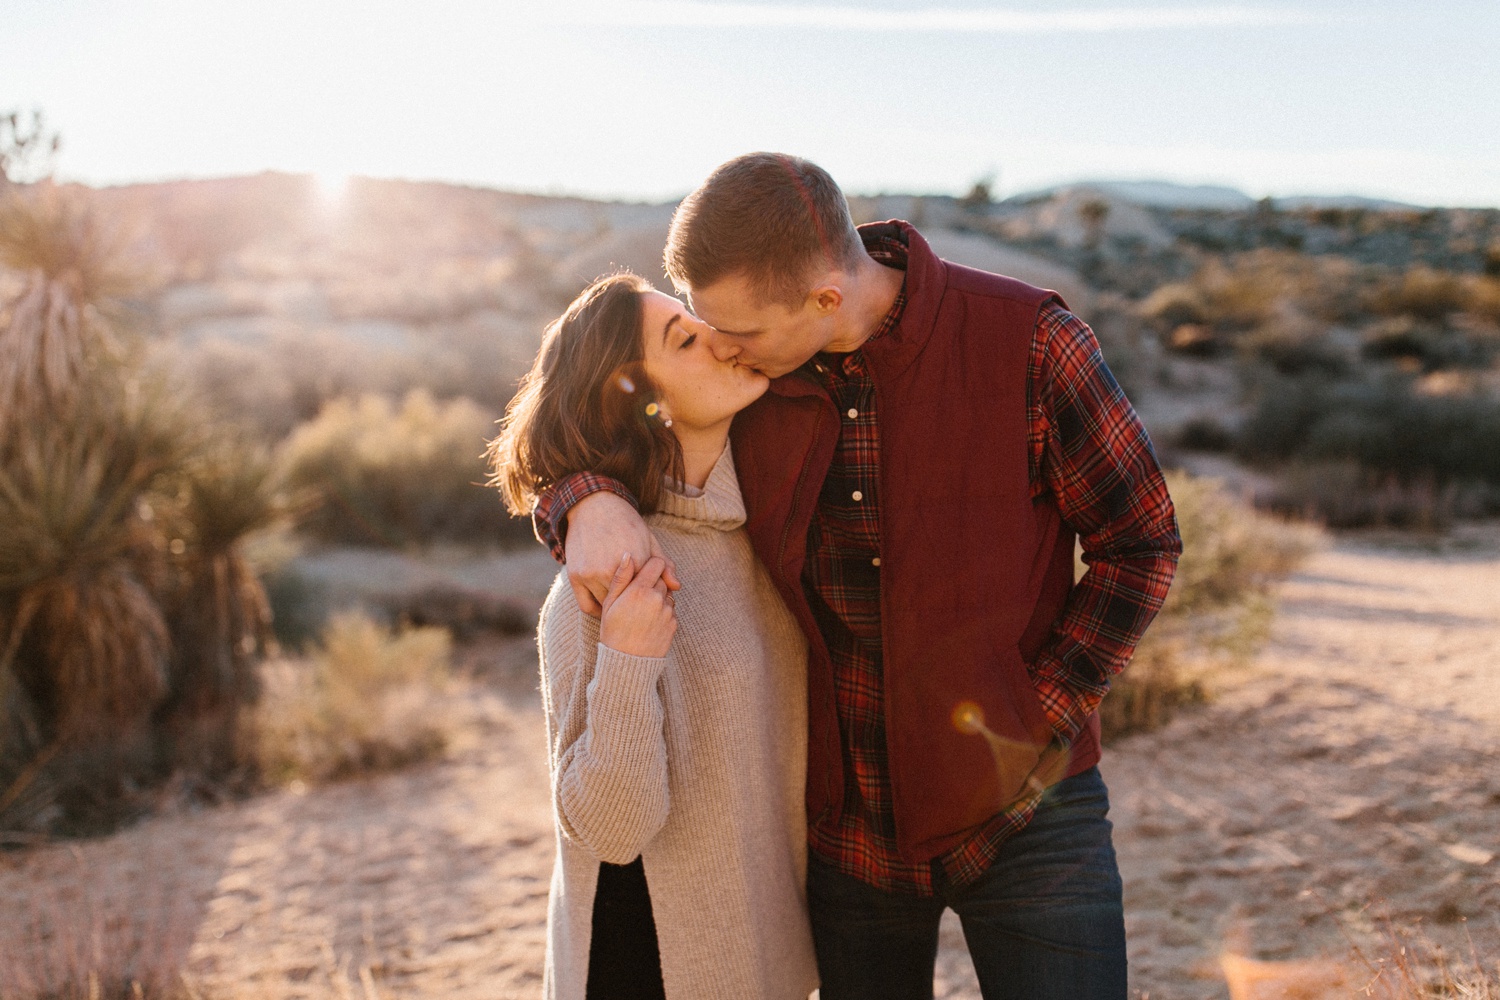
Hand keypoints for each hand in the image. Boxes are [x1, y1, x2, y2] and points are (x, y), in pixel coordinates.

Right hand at [565, 492, 680, 615]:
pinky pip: (586, 605)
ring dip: (615, 608)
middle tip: (636, 604)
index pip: (648, 591)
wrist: (594, 506)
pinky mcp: (575, 576)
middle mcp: (612, 569)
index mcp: (635, 561)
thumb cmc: (626, 522)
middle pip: (627, 601)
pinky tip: (605, 607)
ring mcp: (591, 574)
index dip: (650, 595)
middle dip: (633, 603)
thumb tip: (677, 587)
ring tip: (622, 605)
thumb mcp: (649, 540)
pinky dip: (596, 610)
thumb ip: (664, 564)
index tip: (650, 596)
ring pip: (607, 605)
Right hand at [599, 555, 676, 658]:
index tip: (643, 571)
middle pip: (662, 579)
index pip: (657, 563)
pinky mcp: (674, 624)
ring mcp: (667, 612)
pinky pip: (670, 610)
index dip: (651, 565)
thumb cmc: (613, 632)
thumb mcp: (610, 604)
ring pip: (667, 594)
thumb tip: (628, 554)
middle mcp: (657, 598)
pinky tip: (648, 622)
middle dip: (653, 583)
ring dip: (658, 598)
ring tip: (641, 612)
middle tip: (637, 596)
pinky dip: (662, 612)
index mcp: (639, 590)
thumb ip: (621, 577)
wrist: (627, 663)